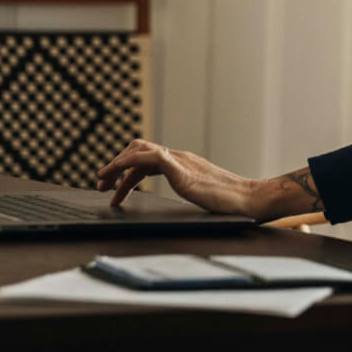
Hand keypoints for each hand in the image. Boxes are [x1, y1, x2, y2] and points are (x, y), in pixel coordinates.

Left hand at [96, 139, 256, 215]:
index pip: (147, 159)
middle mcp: (180, 158)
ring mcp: (181, 161)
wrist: (249, 200)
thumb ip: (188, 189)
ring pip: (139, 150)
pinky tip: (117, 177)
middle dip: (116, 165)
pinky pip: (149, 157)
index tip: (112, 188)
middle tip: (101, 185)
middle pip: (138, 149)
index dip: (125, 171)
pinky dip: (128, 164)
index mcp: (183, 163)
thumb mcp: (201, 193)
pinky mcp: (181, 169)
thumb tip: (181, 197)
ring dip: (116, 164)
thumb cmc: (230, 202)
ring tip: (102, 181)